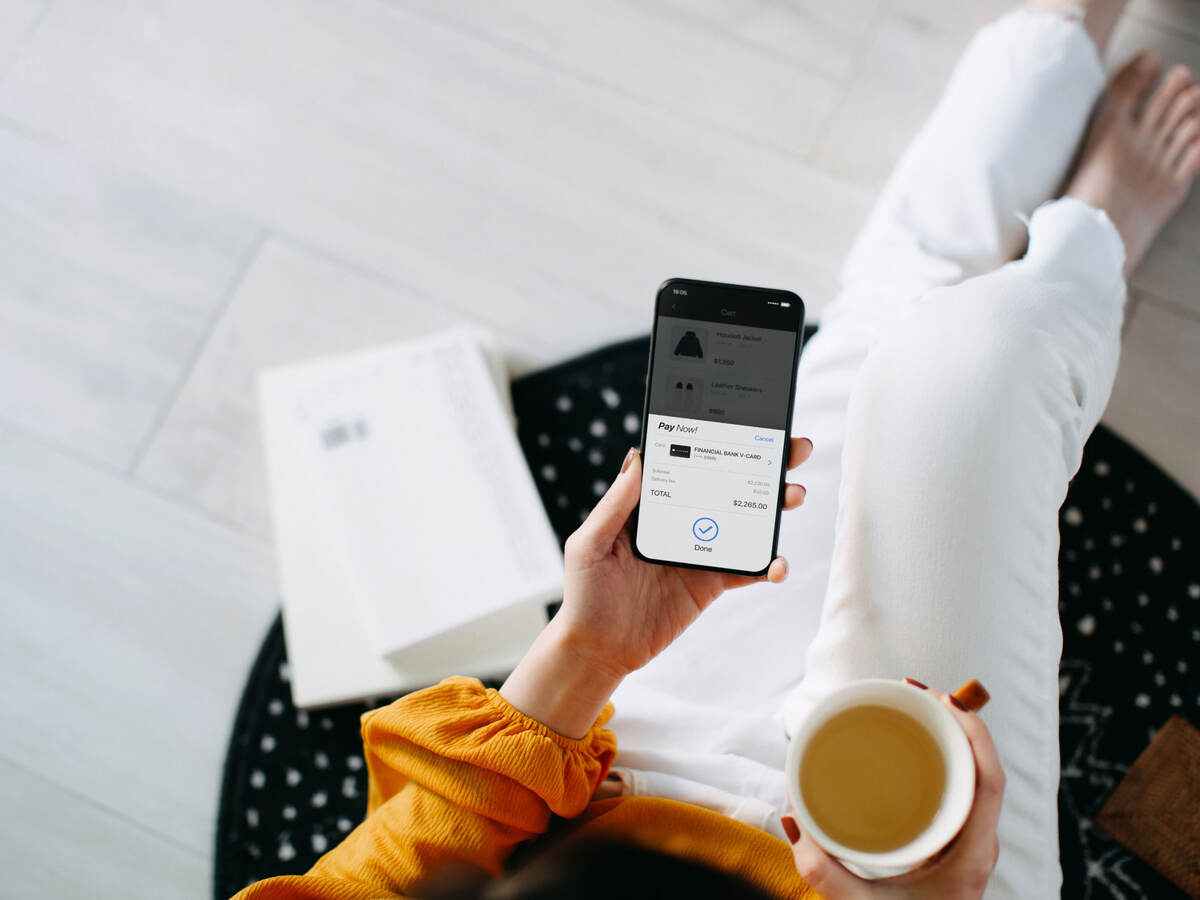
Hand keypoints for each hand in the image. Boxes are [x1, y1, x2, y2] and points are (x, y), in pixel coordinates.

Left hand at [500, 438, 811, 738]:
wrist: (600, 649)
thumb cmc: (585, 594)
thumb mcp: (589, 544)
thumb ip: (614, 504)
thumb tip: (637, 456)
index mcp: (650, 504)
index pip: (688, 462)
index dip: (717, 441)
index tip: (747, 423)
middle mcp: (680, 520)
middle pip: (726, 484)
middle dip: (763, 464)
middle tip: (792, 449)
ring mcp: (700, 550)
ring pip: (746, 520)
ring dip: (774, 506)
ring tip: (792, 495)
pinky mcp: (711, 582)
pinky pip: (747, 568)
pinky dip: (769, 565)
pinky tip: (777, 564)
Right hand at [782, 685, 1004, 898]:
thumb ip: (823, 872)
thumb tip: (794, 818)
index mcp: (971, 854)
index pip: (990, 780)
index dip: (973, 732)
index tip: (939, 700)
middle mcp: (977, 844)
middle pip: (983, 767)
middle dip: (953, 722)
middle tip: (912, 694)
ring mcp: (967, 845)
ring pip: (971, 777)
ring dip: (946, 739)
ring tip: (911, 709)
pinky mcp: (950, 846)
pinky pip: (955, 792)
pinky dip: (938, 762)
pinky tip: (911, 750)